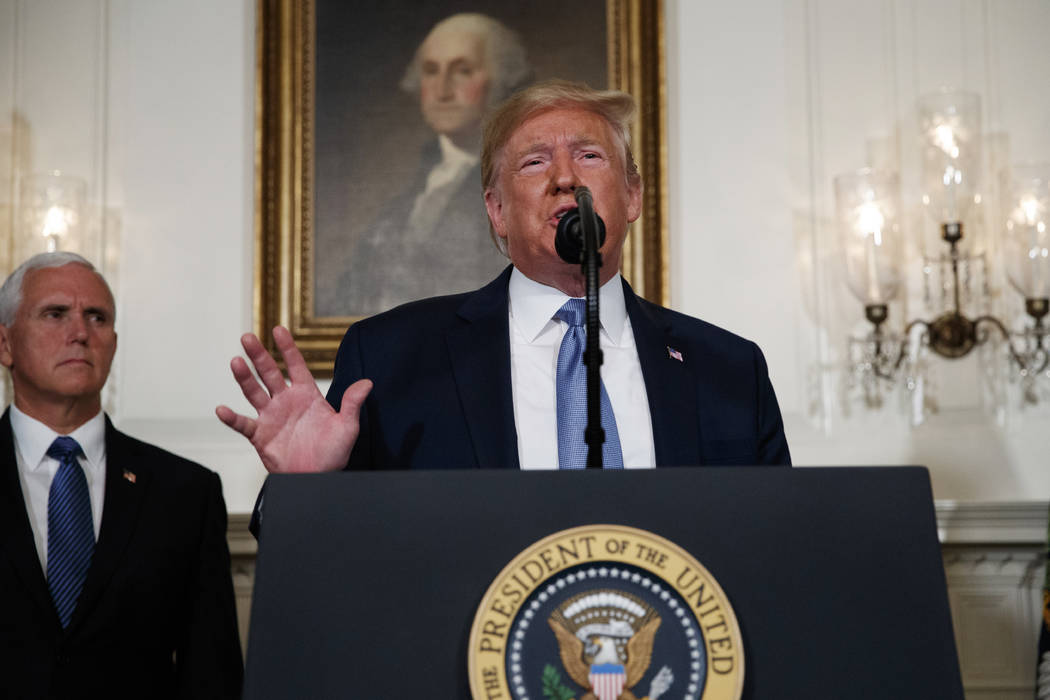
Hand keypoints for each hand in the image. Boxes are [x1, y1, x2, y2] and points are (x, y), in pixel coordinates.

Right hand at [216, 326, 371, 472]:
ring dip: (244, 378)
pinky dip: (232, 418)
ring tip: (236, 362)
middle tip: (248, 337)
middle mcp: (286, 401)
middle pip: (269, 373)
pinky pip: (243, 424)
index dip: (287, 348)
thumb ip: (352, 404)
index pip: (296, 366)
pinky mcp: (260, 435)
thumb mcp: (347, 427)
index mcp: (306, 395)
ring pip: (254, 392)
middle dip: (259, 355)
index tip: (279, 329)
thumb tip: (367, 383)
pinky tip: (222, 409)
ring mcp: (271, 417)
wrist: (317, 479)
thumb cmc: (333, 454)